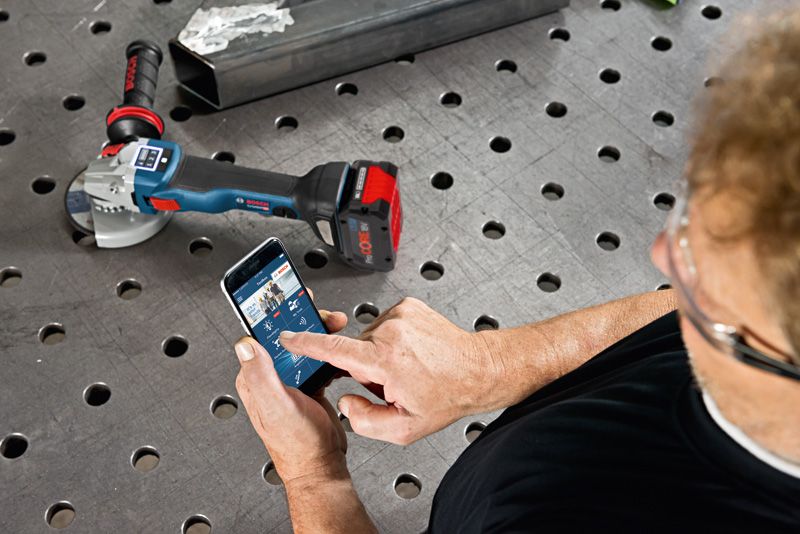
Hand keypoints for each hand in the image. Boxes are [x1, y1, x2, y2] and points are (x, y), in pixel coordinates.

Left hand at [234, 310, 350, 483]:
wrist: (321, 466)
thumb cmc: (297, 445)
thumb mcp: (276, 406)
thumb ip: (259, 375)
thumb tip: (244, 344)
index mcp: (256, 378)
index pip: (261, 335)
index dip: (274, 314)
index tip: (288, 298)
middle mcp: (270, 377)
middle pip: (285, 336)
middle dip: (304, 319)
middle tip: (323, 313)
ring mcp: (290, 381)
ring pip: (303, 345)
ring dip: (319, 333)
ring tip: (335, 325)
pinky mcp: (308, 386)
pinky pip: (318, 360)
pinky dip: (329, 351)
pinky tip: (339, 350)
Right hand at [279, 297, 496, 444]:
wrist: (478, 370)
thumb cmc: (447, 396)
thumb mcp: (404, 429)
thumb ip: (365, 422)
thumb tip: (346, 403)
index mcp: (385, 360)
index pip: (334, 349)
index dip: (306, 344)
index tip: (287, 338)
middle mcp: (391, 332)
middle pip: (354, 350)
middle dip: (366, 368)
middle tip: (393, 382)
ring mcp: (400, 315)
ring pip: (369, 338)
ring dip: (380, 354)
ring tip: (406, 368)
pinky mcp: (408, 306)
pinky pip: (385, 325)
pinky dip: (391, 340)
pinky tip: (411, 354)